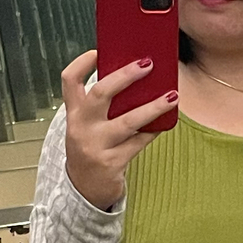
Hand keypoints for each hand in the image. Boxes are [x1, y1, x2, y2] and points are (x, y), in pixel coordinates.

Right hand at [60, 50, 176, 210]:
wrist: (84, 190)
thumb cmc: (92, 149)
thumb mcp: (89, 126)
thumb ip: (104, 107)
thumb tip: (138, 80)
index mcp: (74, 113)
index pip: (70, 81)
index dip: (82, 63)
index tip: (98, 51)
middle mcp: (81, 127)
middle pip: (101, 94)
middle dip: (125, 76)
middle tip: (147, 64)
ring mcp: (95, 146)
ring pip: (128, 121)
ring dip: (152, 107)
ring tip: (172, 96)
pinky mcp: (111, 163)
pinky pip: (139, 142)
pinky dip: (153, 131)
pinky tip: (166, 122)